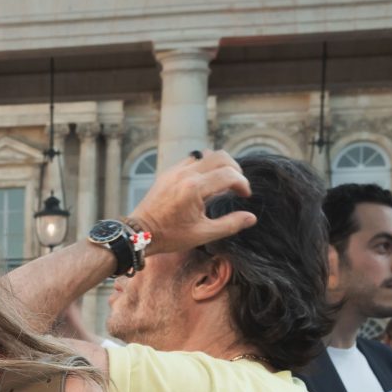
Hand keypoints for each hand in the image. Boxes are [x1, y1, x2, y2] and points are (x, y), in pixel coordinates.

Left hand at [131, 149, 255, 255]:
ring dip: (219, 165)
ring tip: (223, 182)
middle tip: (238, 185)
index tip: (245, 196)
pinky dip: (204, 166)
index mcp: (195, 188)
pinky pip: (192, 159)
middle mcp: (185, 174)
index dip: (242, 184)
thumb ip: (229, 224)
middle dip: (235, 169)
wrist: (139, 233)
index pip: (229, 175)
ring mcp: (175, 171)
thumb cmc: (169, 236)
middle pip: (221, 156)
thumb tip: (251, 218)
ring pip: (206, 155)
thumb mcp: (203, 234)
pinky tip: (205, 182)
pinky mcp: (168, 172)